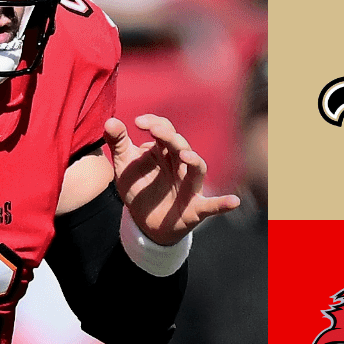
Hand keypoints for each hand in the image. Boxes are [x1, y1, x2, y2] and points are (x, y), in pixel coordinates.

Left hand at [105, 115, 240, 245]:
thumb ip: (118, 143)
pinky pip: (212, 205)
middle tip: (156, 130)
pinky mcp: (195, 208)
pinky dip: (223, 204)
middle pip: (180, 146)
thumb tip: (109, 121)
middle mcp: (180, 165)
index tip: (137, 122)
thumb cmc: (139, 187)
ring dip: (193, 160)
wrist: (144, 222)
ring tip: (185, 155)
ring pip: (196, 169)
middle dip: (170, 137)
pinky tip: (233, 201)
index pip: (164, 130)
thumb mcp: (124, 166)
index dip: (154, 123)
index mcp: (163, 151)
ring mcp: (189, 186)